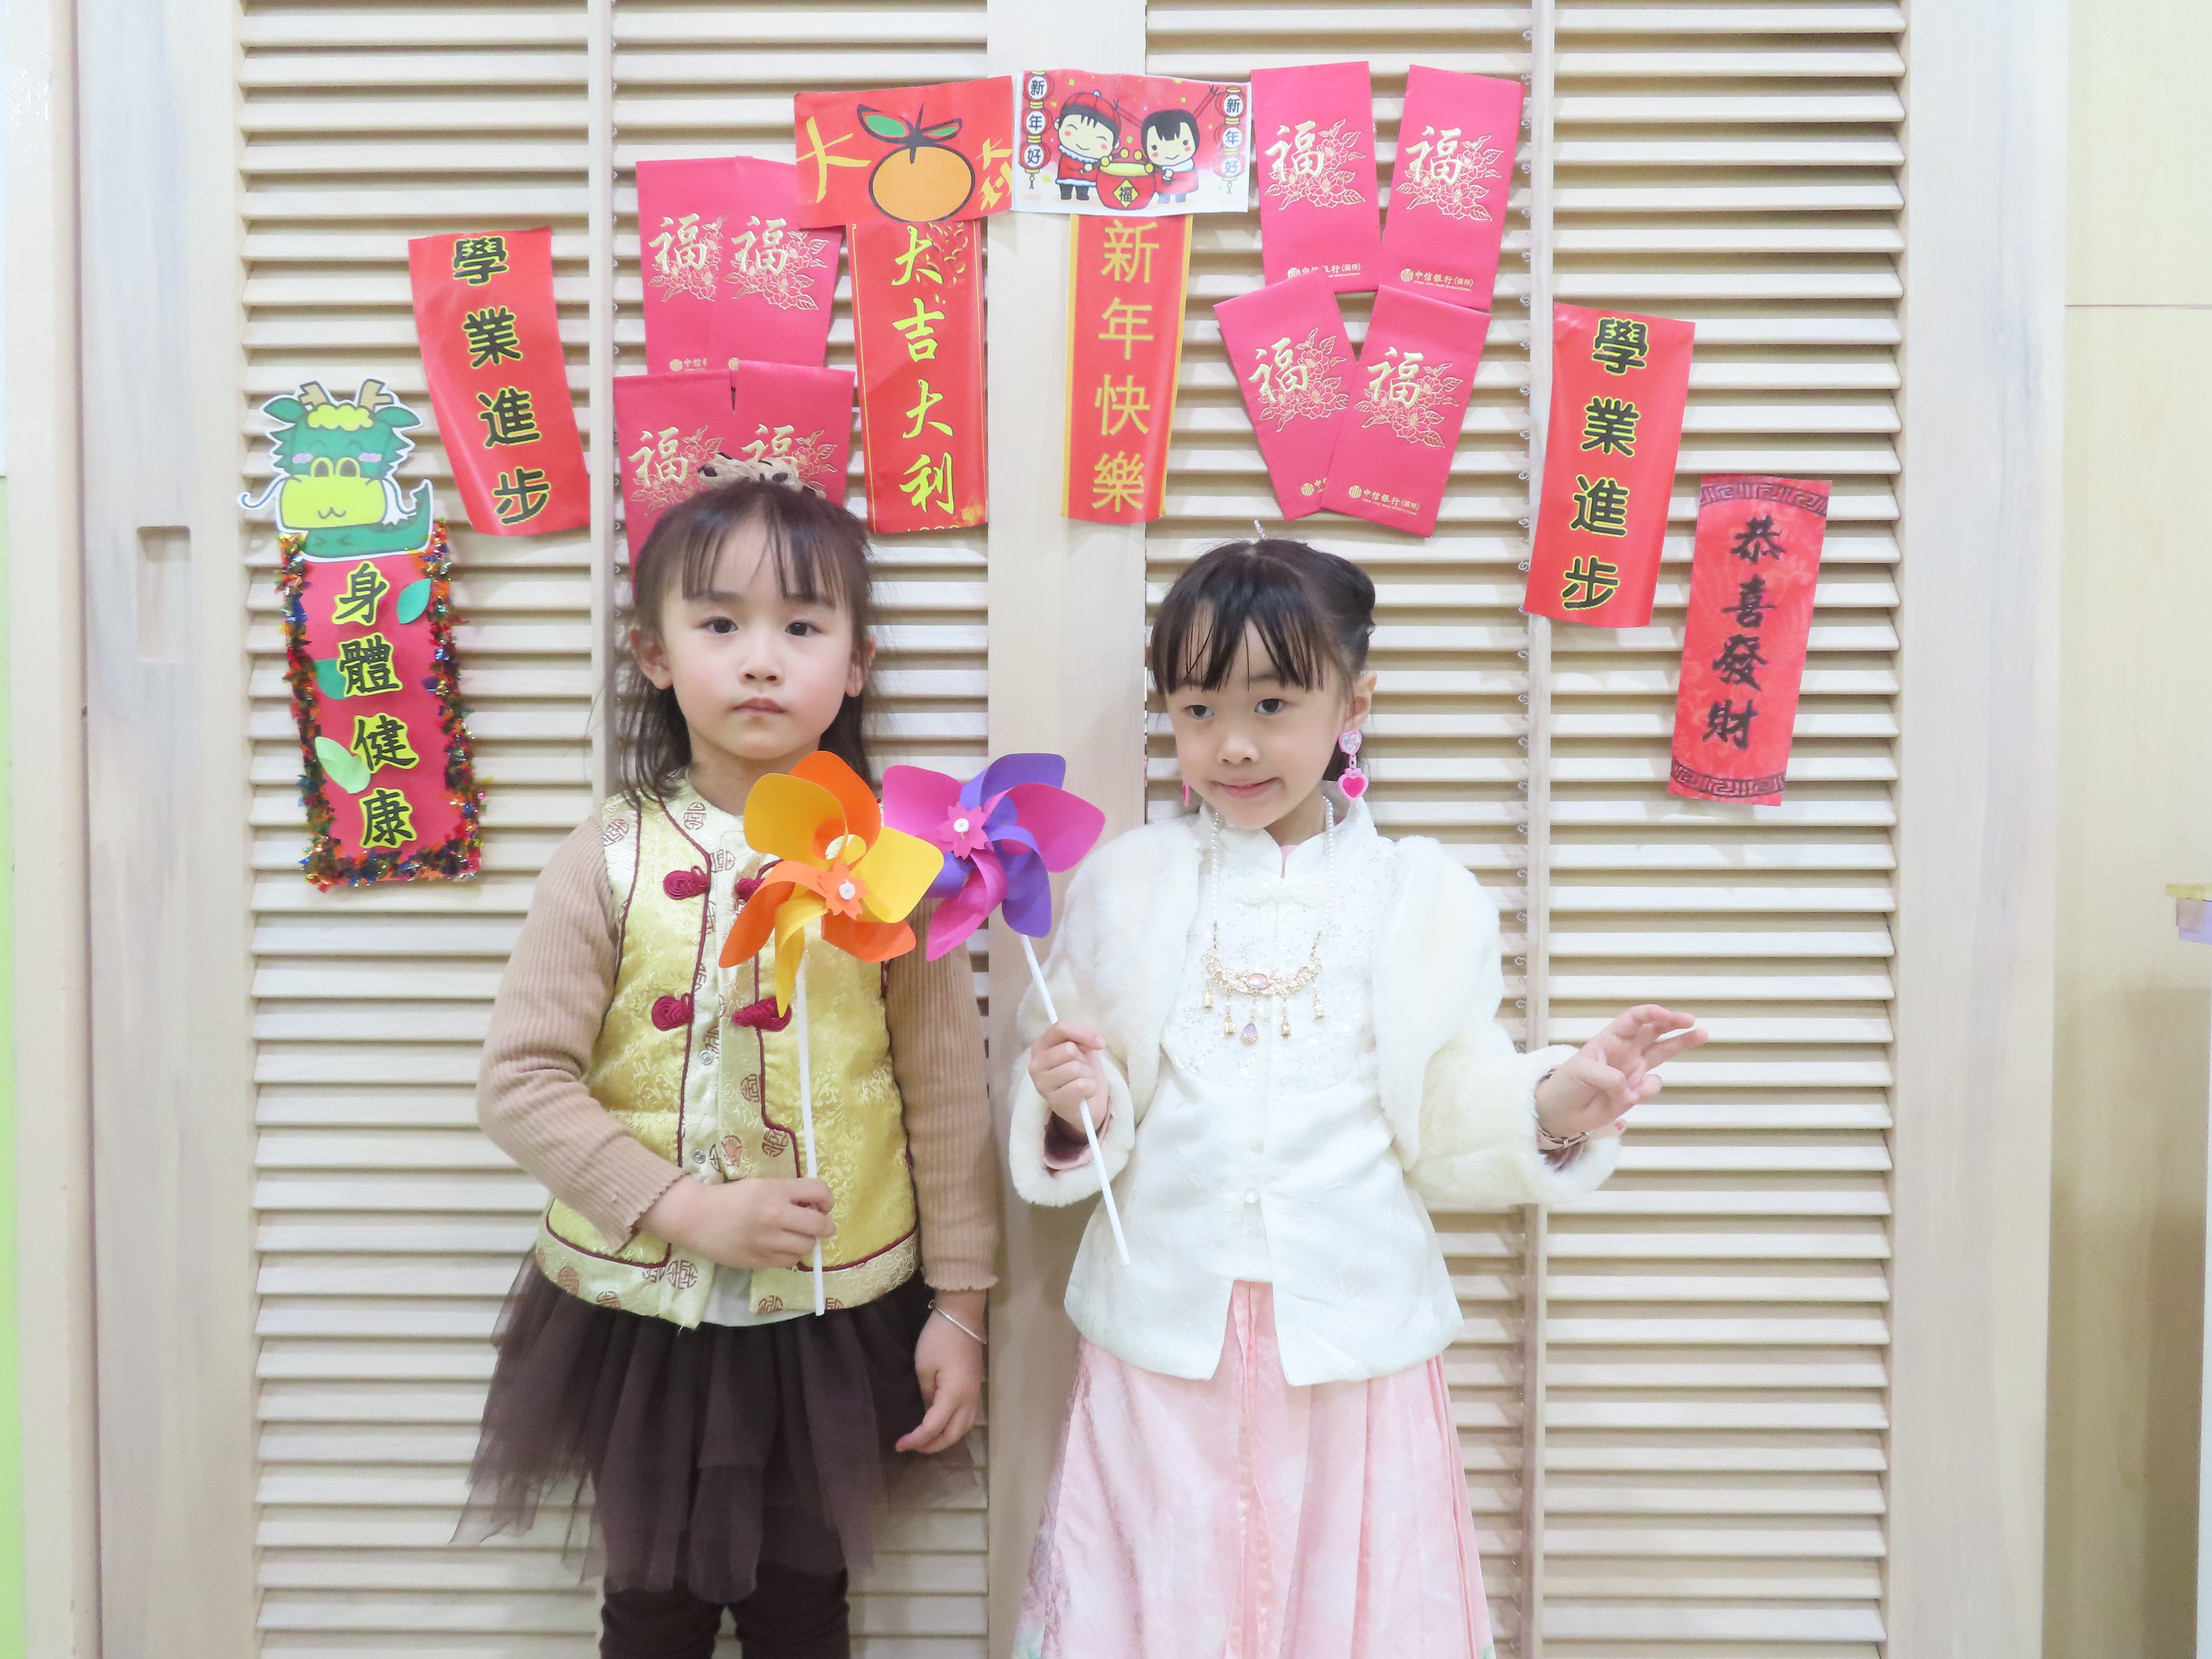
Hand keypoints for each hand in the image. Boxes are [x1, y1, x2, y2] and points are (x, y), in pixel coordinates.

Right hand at [641, 1176, 835, 1271]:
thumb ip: (788, 1194)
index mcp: (776, 1191)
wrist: (696, 1218)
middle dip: (825, 1225)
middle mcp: (777, 1216)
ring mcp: (769, 1241)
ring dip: (806, 1241)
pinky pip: (790, 1261)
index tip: (822, 1205)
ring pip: (807, 1246)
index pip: (819, 1191)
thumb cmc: (730, 1197)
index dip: (827, 1199)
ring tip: (795, 1236)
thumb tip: (814, 1207)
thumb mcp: (761, 1185)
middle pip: (820, 1225)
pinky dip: (790, 1255)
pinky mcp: (760, 1261)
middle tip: (819, 1225)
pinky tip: (780, 1247)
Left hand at [898, 1289, 984, 1453]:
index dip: (916, 1439)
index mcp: (954, 1394)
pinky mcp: (976, 1388)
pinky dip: (955, 1428)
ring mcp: (975, 1394)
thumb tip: (927, 1411)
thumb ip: (926, 1394)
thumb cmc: (938, 1338)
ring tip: (927, 1441)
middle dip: (932, 1446)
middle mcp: (969, 1399)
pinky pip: (968, 1418)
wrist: (961, 1316)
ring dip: (946, 1439)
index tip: (899, 1444)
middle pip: (953, 1434)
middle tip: (912, 1447)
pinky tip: (943, 1426)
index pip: (934, 1427)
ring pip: (964, 1429)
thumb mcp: (924, 1366)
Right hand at [1029, 1020, 1107, 1128]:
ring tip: (1082, 1081)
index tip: (1100, 1043)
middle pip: (1069, 1049)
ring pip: (1075, 1068)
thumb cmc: (1081, 1071)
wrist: (1087, 1102)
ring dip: (1088, 1075)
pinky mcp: (1053, 1101)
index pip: (1060, 1028)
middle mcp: (1036, 1064)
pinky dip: (1090, 1088)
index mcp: (1041, 1046)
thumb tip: (1092, 1042)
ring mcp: (1042, 1084)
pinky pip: (1081, 1086)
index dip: (1083, 1033)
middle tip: (1082, 1069)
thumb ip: (1082, 1036)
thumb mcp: (1083, 1048)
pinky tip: (1084, 1093)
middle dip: (1084, 1059)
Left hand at [1535, 1004, 1705, 1141]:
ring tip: (1702, 1035)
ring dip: (1681, 1044)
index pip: (1634, 1019)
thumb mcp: (1580, 1072)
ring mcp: (1634, 1070)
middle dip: (1674, 1023)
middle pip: (1655, 1031)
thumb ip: (1606, 1076)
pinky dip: (1647, 1091)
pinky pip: (1652, 1086)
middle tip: (1693, 1021)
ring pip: (1663, 1052)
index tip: (1668, 1016)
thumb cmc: (1566, 1084)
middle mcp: (1626, 1050)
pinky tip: (1629, 1098)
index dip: (1652, 1014)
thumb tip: (1628, 1086)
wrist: (1562, 1113)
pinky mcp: (1636, 1091)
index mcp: (1611, 1038)